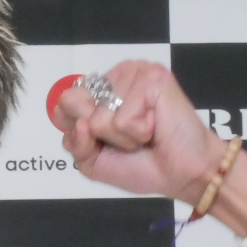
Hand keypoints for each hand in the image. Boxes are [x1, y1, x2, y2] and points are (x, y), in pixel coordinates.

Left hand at [52, 60, 246, 236]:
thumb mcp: (93, 162)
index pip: (63, 103)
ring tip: (146, 134)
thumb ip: (75, 143)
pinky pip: (122, 117)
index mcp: (101, 90)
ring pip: (99, 115)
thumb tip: (82, 123)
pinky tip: (155, 128)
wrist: (183, 174)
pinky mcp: (152, 78)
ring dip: (122, 137)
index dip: (79, 129)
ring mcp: (134, 72)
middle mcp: (116, 75)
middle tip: (130, 137)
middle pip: (74, 104)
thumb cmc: (143, 165)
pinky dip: (137, 133)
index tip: (106, 140)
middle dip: (99, 133)